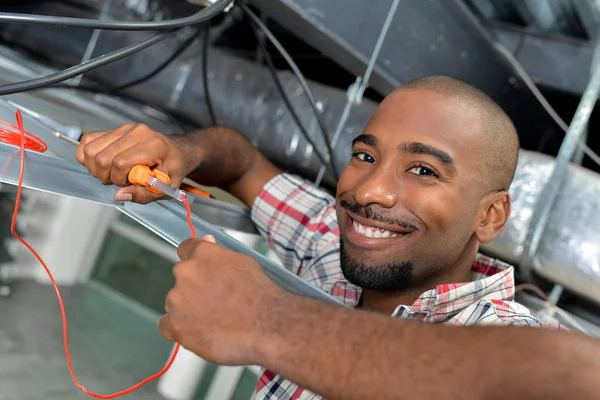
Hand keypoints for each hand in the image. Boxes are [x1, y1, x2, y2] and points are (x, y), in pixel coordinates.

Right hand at [76, 123, 191, 203]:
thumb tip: (119, 195)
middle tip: (119, 180)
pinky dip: (88, 157)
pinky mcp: (114, 129)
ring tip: (112, 173)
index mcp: (154, 146)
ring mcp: (124, 129)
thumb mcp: (165, 188)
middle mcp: (138, 133)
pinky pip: (88, 141)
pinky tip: (102, 165)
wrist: (176, 152)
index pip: (121, 163)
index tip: (128, 184)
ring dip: (96, 167)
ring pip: (91, 149)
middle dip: (106, 176)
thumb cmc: (172, 169)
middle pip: (102, 157)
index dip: (119, 179)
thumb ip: (142, 194)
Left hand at [158, 235, 285, 365]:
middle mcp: (185, 273)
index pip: (185, 249)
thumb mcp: (243, 263)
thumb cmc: (259, 294)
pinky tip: (198, 331)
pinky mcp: (176, 325)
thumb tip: (207, 241)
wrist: (265, 324)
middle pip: (182, 278)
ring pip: (176, 302)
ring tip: (214, 321)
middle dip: (194, 287)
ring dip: (188, 308)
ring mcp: (178, 300)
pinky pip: (166, 325)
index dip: (193, 260)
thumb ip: (219, 254)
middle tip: (216, 301)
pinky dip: (178, 328)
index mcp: (202, 254)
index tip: (200, 270)